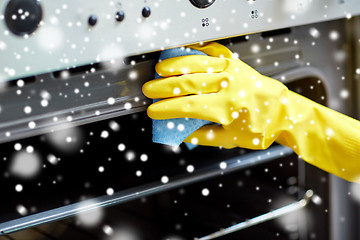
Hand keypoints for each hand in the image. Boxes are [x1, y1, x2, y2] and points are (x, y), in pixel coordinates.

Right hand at [142, 42, 288, 148]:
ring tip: (159, 70)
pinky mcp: (235, 62)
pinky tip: (183, 54)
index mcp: (227, 108)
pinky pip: (211, 52)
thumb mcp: (231, 140)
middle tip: (149, 90)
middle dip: (163, 86)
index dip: (166, 108)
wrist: (284, 111)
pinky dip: (195, 51)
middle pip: (188, 82)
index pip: (188, 106)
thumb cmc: (261, 126)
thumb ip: (203, 137)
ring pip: (197, 63)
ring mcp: (231, 70)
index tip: (153, 110)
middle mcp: (229, 86)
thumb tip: (181, 134)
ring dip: (174, 65)